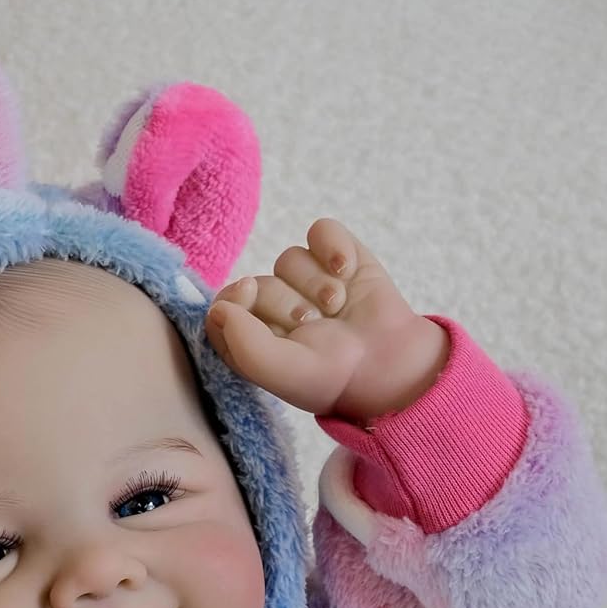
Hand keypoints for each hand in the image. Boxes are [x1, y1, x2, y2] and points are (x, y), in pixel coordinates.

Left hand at [205, 217, 448, 422]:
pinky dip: (334, 246)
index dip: (231, 300)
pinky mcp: (335, 256)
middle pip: (259, 284)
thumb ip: (243, 344)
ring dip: (316, 283)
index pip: (221, 308)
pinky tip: (347, 270)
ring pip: (289, 258)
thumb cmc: (331, 376)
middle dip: (288, 304)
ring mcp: (305, 280)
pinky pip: (321, 231)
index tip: (248, 298)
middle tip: (314, 326)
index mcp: (252, 340)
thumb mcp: (280, 372)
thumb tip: (218, 308)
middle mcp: (274, 309)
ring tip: (338, 307)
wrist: (387, 364)